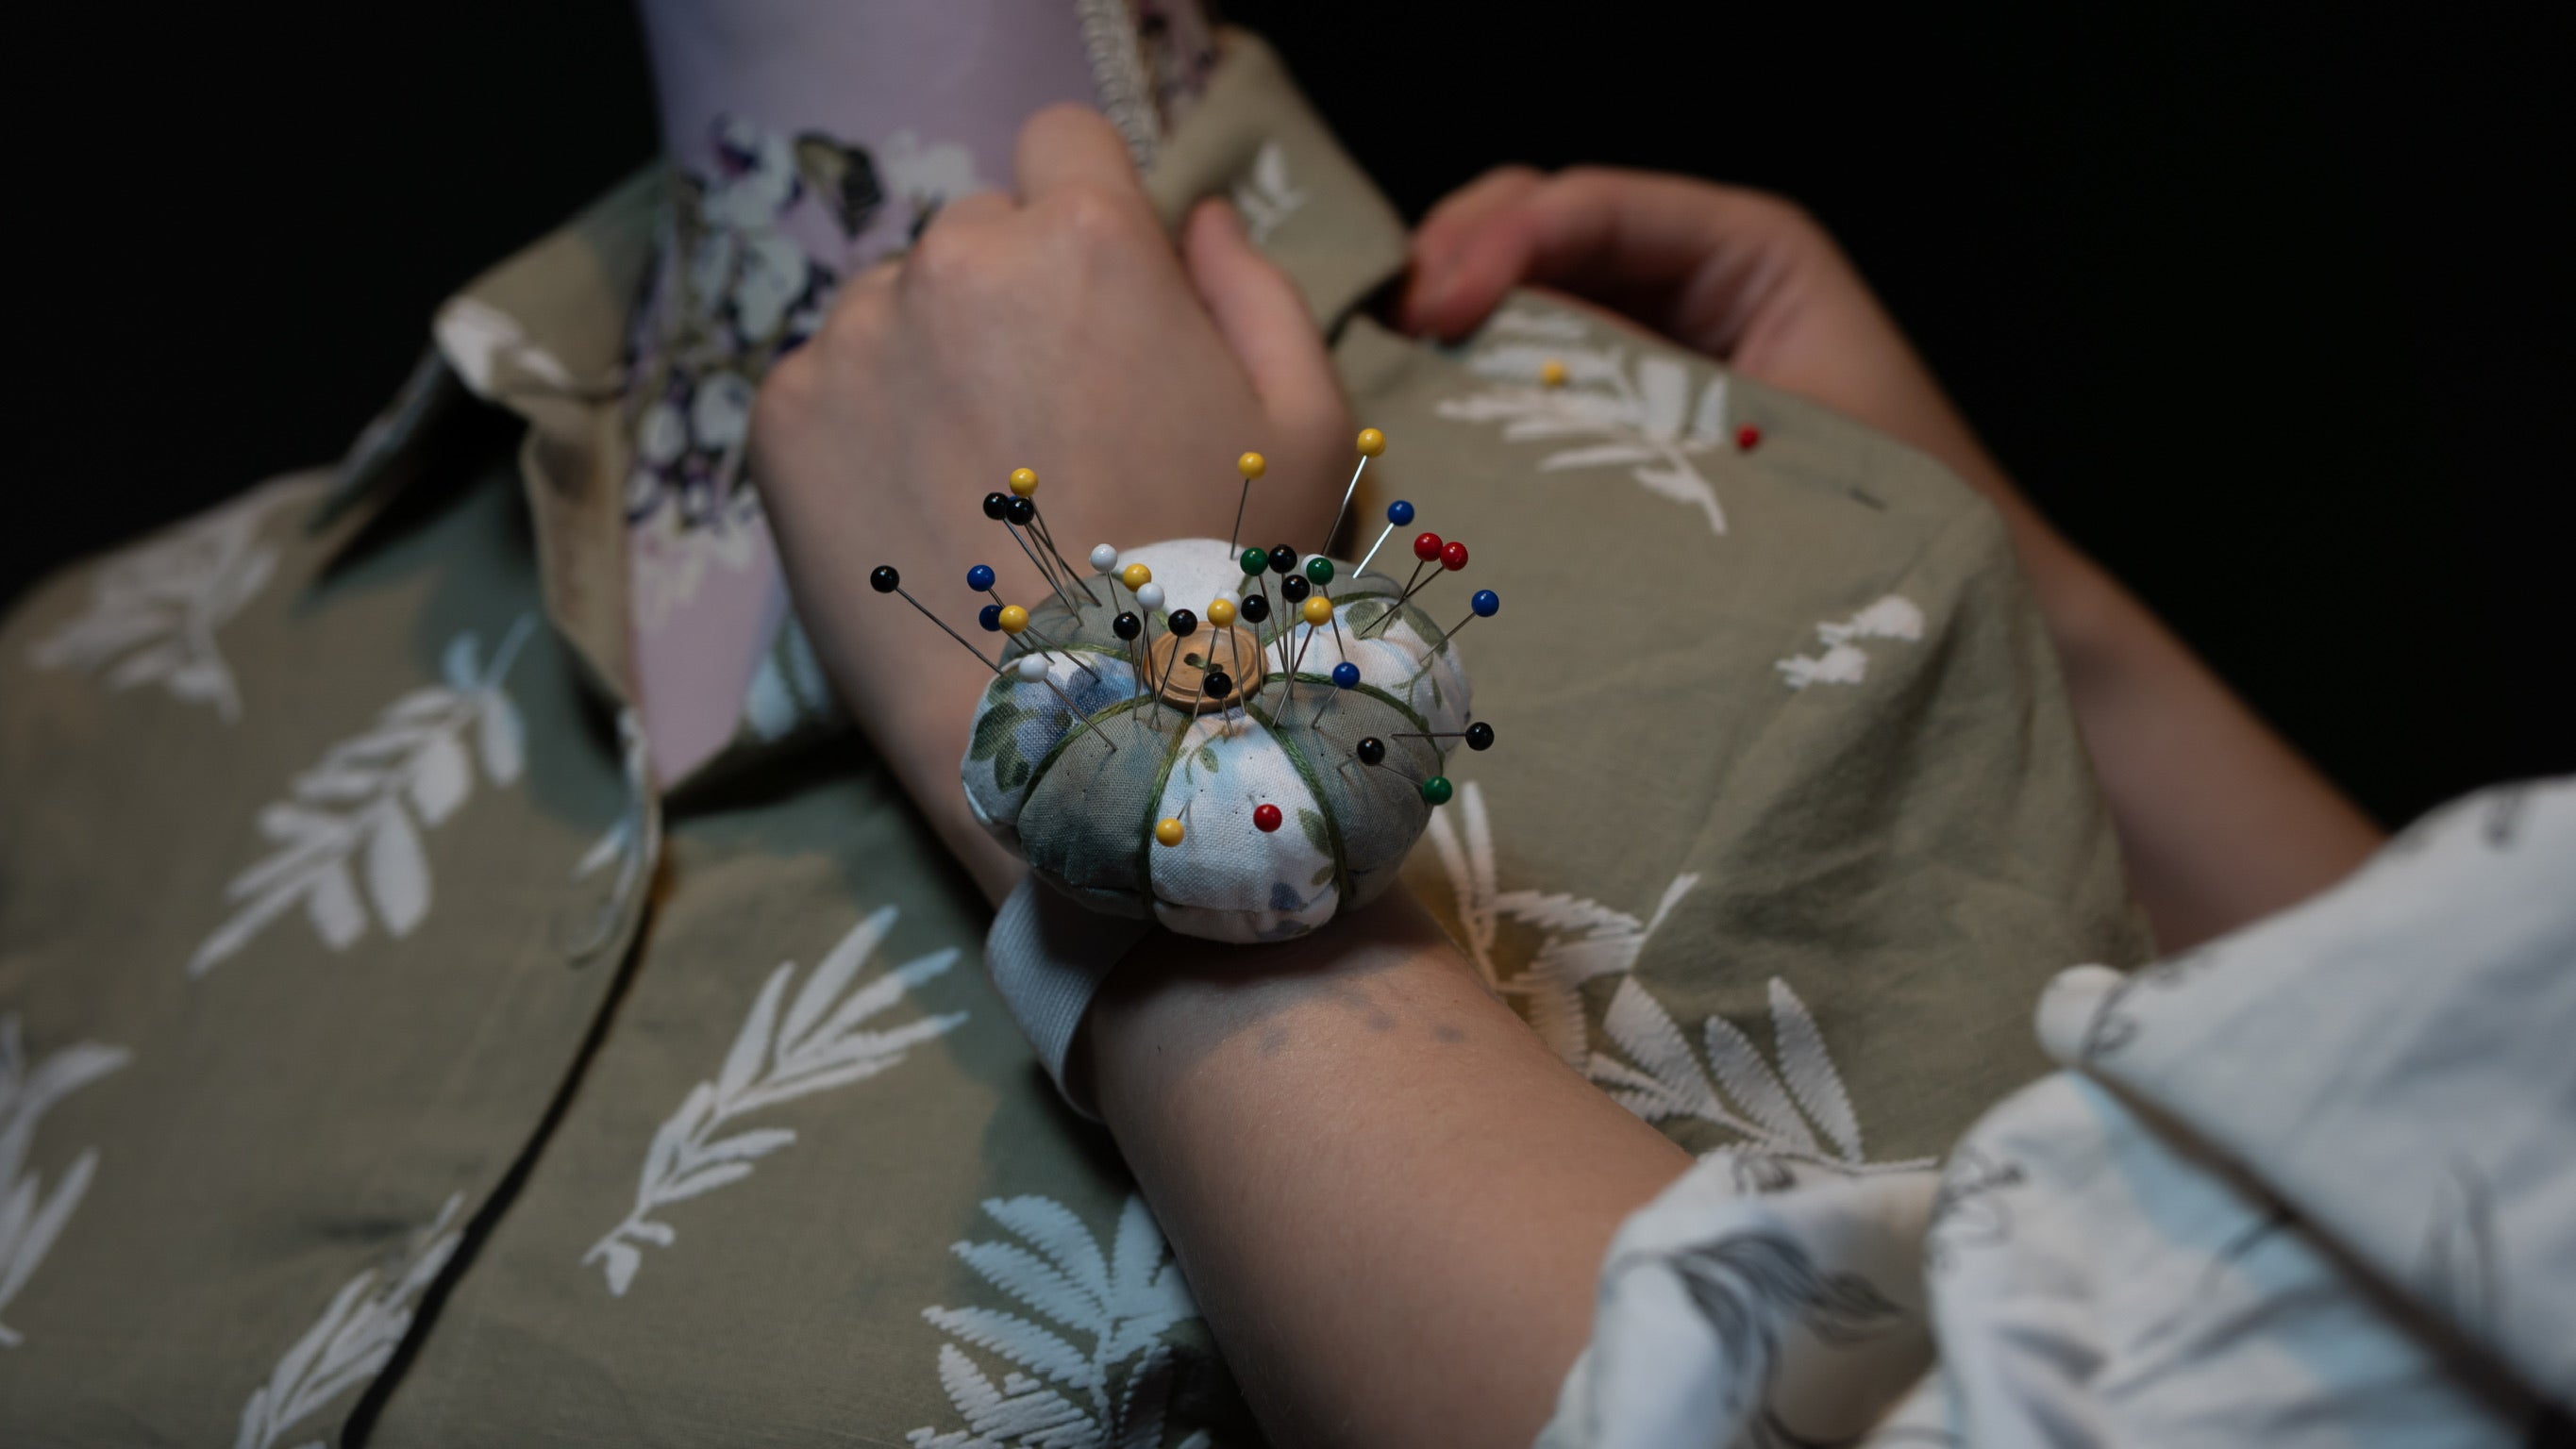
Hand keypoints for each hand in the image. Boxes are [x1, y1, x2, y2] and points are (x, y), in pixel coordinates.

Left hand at [753, 106, 1349, 901]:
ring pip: (897, 306)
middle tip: (1054, 430)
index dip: (1090, 219)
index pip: (1063, 141)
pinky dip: (864, 432)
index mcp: (1087, 237)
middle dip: (1014, 299)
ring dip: (933, 362)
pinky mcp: (780, 420)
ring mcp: (854, 338)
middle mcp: (955, 258)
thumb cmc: (1216, 585)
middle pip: (979, 230)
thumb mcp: (1315, 431)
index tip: (1104, 308)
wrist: (1077, 738)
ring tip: (982, 489)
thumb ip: (1258, 289)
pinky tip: (922, 518)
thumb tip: (1196, 221)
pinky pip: (827, 383)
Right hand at [1402, 165, 2378, 945]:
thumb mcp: (1766, 443)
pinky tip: (1424, 442)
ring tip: (1387, 389)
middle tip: (1387, 343)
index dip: (1495, 238)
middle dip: (1444, 274)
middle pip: (1530, 237)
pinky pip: (1526, 397)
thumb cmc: (1905, 535)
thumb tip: (1482, 356)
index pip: (1589, 206)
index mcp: (1750, 254)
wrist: (1962, 636)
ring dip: (1441, 345)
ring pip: (1510, 317)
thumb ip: (1637, 388)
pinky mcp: (1624, 439)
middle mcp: (1691, 289)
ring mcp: (1650, 361)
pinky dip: (1467, 409)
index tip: (1434, 308)